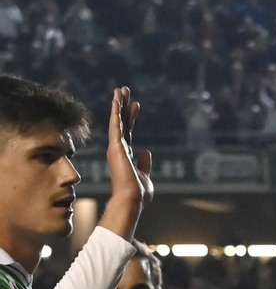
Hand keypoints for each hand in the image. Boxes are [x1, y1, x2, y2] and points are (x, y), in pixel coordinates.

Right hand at [100, 87, 153, 238]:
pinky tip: (117, 100)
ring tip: (120, 89)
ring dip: (119, 104)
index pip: (129, 131)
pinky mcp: (116, 146)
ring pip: (117, 120)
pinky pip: (116, 125)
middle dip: (123, 106)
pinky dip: (116, 112)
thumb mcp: (145, 176)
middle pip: (121, 122)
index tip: (136, 105)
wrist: (132, 199)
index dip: (131, 117)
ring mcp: (116, 147)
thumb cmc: (138, 193)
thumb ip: (144, 164)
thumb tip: (147, 153)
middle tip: (124, 90)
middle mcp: (119, 149)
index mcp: (125, 155)